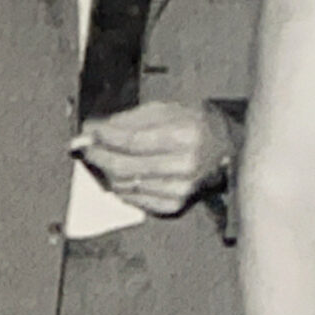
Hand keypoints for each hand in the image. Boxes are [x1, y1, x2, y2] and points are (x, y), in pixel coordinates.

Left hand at [73, 101, 232, 215]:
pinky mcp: (176, 204)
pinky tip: (121, 176)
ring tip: (104, 157)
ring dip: (107, 171)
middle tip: (87, 146)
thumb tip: (96, 128)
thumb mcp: (169, 110)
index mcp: (185, 136)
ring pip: (126, 185)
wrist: (228, 150)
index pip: (131, 141)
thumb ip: (131, 119)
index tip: (89, 132)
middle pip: (124, 166)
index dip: (104, 137)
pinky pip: (136, 200)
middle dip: (98, 155)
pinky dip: (122, 188)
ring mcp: (181, 188)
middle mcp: (185, 165)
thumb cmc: (198, 127)